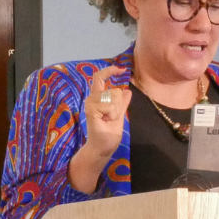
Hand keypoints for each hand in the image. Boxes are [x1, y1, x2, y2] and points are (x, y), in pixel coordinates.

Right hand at [67, 65, 131, 192]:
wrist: (102, 149)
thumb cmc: (108, 134)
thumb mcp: (119, 116)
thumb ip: (122, 104)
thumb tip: (127, 91)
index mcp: (98, 99)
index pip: (100, 78)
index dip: (109, 71)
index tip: (121, 69)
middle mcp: (92, 99)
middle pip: (114, 90)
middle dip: (120, 105)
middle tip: (113, 118)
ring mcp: (90, 104)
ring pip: (113, 96)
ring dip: (116, 110)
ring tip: (109, 120)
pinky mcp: (91, 111)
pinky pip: (110, 106)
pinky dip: (113, 114)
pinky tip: (107, 121)